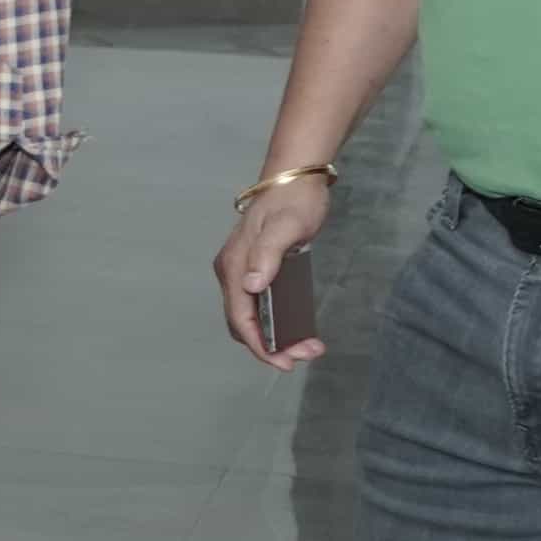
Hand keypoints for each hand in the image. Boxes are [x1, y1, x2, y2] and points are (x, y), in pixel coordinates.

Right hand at [215, 176, 337, 369]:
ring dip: (276, 337)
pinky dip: (278, 322)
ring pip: (252, 318)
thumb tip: (250, 286)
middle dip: (271, 346)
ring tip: (307, 345)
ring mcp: (243, 272)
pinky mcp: (256, 271)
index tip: (283, 362)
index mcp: (234, 266)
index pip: (240, 318)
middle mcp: (233, 273)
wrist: (295, 178)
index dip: (259, 345)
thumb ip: (267, 256)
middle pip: (244, 323)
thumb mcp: (285, 227)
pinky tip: (300, 327)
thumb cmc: (292, 201)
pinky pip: (261, 306)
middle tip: (304, 355)